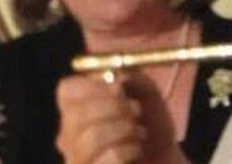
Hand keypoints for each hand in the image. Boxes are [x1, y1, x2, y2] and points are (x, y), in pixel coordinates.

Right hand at [54, 72, 187, 163]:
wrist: (163, 159)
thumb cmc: (150, 125)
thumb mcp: (146, 93)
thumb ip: (132, 77)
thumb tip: (117, 75)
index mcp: (76, 110)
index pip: (67, 90)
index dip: (93, 85)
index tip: (120, 88)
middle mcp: (70, 136)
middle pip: (76, 114)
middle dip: (114, 107)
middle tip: (136, 110)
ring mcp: (77, 160)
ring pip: (91, 138)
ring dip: (125, 129)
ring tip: (140, 132)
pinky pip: (109, 158)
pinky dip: (130, 150)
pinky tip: (137, 150)